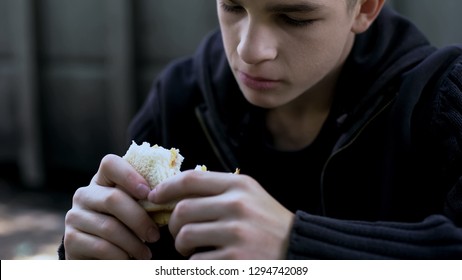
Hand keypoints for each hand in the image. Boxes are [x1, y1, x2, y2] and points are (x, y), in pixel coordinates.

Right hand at [64, 154, 158, 258]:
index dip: (130, 176)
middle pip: (113, 199)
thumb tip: (171, 195)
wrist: (102, 257)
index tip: (149, 194)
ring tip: (146, 253)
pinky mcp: (70, 239)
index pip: (110, 164)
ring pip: (109, 227)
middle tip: (155, 236)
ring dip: (133, 243)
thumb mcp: (137, 210)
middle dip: (139, 220)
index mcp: (102, 180)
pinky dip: (120, 255)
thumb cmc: (128, 228)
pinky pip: (100, 246)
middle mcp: (84, 194)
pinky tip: (129, 259)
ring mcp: (74, 216)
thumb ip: (147, 199)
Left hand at [148, 170, 294, 258]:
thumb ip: (219, 190)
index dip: (166, 188)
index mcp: (239, 185)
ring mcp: (237, 233)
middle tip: (180, 233)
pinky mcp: (236, 260)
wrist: (299, 249)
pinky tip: (209, 260)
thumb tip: (176, 193)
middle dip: (174, 225)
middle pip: (183, 210)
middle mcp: (237, 206)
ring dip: (183, 246)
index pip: (191, 179)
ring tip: (193, 248)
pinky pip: (197, 261)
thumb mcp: (250, 196)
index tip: (154, 197)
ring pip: (186, 236)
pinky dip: (197, 263)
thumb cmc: (268, 223)